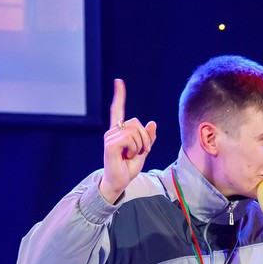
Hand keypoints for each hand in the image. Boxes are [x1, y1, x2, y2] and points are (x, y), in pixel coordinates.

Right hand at [100, 78, 157, 202]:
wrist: (119, 182)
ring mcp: (110, 137)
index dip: (119, 96)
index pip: (117, 110)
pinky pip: (129, 139)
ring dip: (140, 145)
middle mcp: (112, 132)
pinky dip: (134, 148)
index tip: (119, 81)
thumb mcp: (143, 151)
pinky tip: (128, 156)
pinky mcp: (110, 145)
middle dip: (145, 137)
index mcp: (119, 132)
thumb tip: (153, 123)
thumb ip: (148, 138)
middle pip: (136, 122)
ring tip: (133, 155)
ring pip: (134, 131)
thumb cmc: (128, 168)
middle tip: (141, 151)